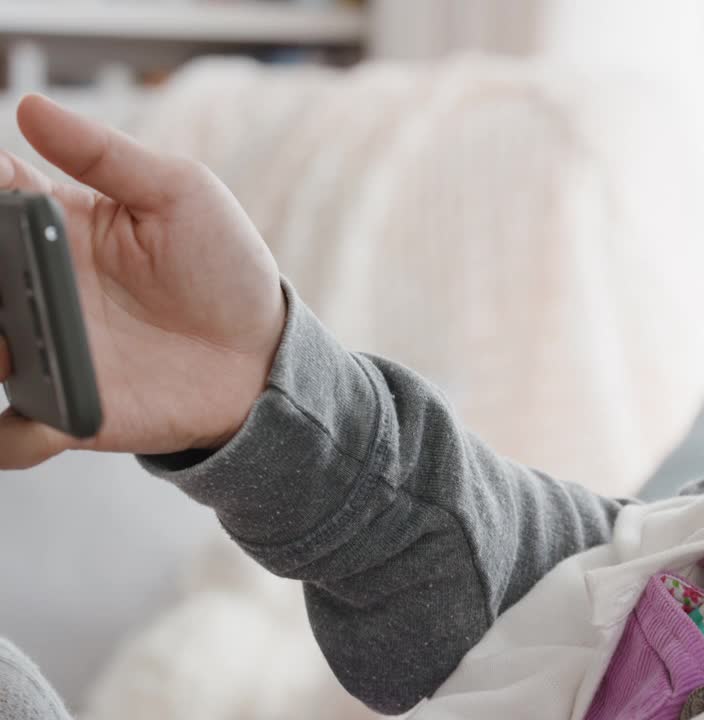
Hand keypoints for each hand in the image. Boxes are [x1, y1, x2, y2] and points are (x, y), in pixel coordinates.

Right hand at [0, 95, 285, 468]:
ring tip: (7, 346)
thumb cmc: (225, 266)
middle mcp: (34, 289)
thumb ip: (106, 156)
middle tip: (2, 276)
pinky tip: (39, 415)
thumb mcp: (181, 193)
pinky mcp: (66, 409)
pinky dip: (12, 434)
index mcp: (51, 227)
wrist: (264, 353)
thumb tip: (31, 108)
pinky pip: (12, 433)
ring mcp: (43, 351)